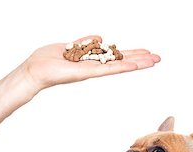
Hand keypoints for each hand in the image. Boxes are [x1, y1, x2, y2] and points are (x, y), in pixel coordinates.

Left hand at [22, 35, 160, 92]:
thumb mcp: (70, 46)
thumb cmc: (47, 60)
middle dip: (140, 60)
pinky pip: (107, 69)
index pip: (115, 56)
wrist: (35, 71)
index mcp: (92, 60)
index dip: (131, 54)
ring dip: (137, 63)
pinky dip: (121, 67)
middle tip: (158, 58)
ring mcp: (92, 71)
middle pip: (122, 61)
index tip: (145, 53)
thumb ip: (86, 43)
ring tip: (153, 61)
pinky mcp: (87, 73)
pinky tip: (134, 65)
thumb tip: (100, 37)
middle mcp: (95, 67)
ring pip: (119, 66)